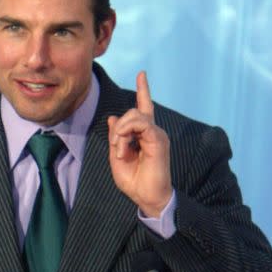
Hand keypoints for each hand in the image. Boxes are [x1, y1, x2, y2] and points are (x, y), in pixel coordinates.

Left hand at [107, 71, 171, 217]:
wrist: (147, 198)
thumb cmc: (134, 181)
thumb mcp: (117, 156)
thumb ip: (115, 137)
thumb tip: (113, 117)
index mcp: (143, 134)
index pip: (143, 107)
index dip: (143, 89)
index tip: (142, 73)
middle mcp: (152, 131)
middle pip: (133, 111)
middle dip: (118, 127)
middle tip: (116, 149)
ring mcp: (157, 134)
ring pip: (135, 115)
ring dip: (121, 132)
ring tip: (120, 151)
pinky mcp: (158, 140)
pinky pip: (141, 123)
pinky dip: (126, 134)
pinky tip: (123, 149)